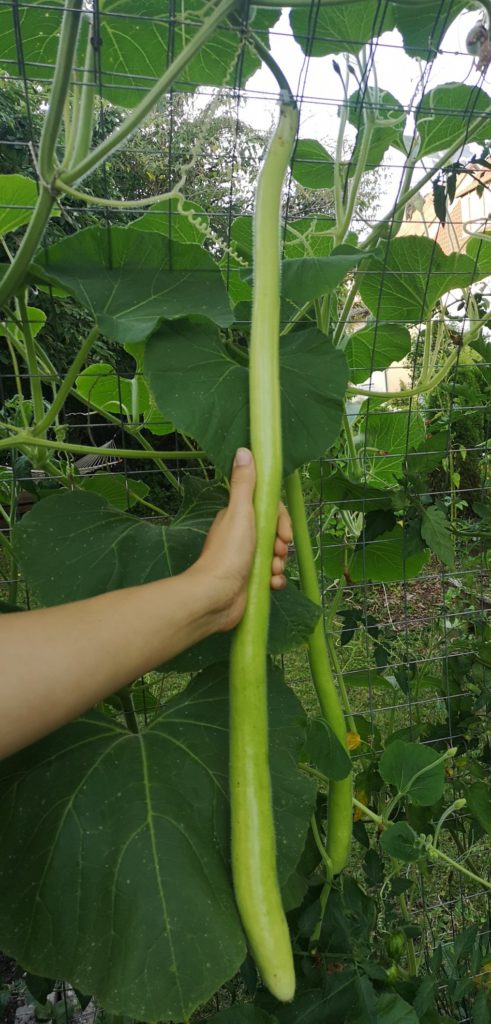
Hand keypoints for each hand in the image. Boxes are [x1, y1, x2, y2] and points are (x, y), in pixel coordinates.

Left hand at [192, 447, 291, 631]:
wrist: (216, 596)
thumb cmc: (228, 553)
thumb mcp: (240, 512)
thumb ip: (244, 484)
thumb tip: (244, 451)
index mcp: (237, 519)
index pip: (268, 511)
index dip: (280, 521)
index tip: (283, 533)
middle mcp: (241, 537)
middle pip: (274, 534)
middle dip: (281, 544)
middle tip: (277, 553)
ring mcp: (246, 560)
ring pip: (275, 556)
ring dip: (280, 564)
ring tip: (272, 572)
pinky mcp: (250, 581)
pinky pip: (272, 576)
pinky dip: (276, 580)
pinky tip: (272, 584)